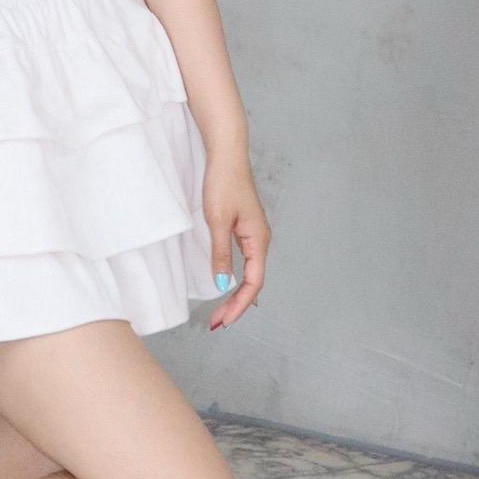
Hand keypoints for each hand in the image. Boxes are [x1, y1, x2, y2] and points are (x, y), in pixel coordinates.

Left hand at [203, 157, 269, 328]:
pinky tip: (229, 286)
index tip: (223, 320)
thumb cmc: (223, 183)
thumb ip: (220, 253)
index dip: (239, 304)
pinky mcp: (245, 228)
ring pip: (250, 273)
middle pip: (254, 282)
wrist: (226, 155)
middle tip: (217, 323)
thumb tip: (222, 283)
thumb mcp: (217, 221)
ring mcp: (254, 234)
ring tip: (221, 313)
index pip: (254, 283)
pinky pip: (246, 261)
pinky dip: (237, 278)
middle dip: (237, 305)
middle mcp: (260, 240)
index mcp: (258, 240)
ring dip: (237, 294)